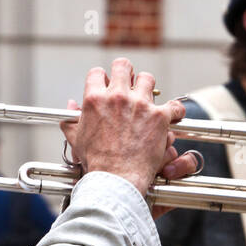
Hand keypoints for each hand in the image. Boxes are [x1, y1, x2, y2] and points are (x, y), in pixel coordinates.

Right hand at [63, 58, 199, 216]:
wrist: (116, 179)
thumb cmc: (96, 163)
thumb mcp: (77, 139)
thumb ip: (72, 119)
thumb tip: (70, 106)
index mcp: (95, 99)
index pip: (97, 73)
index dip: (103, 79)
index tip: (107, 86)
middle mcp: (117, 97)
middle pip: (123, 66)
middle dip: (127, 73)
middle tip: (130, 83)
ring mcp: (140, 105)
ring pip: (148, 79)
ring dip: (148, 88)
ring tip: (148, 100)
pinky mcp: (159, 117)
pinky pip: (174, 105)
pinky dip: (175, 111)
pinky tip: (173, 116)